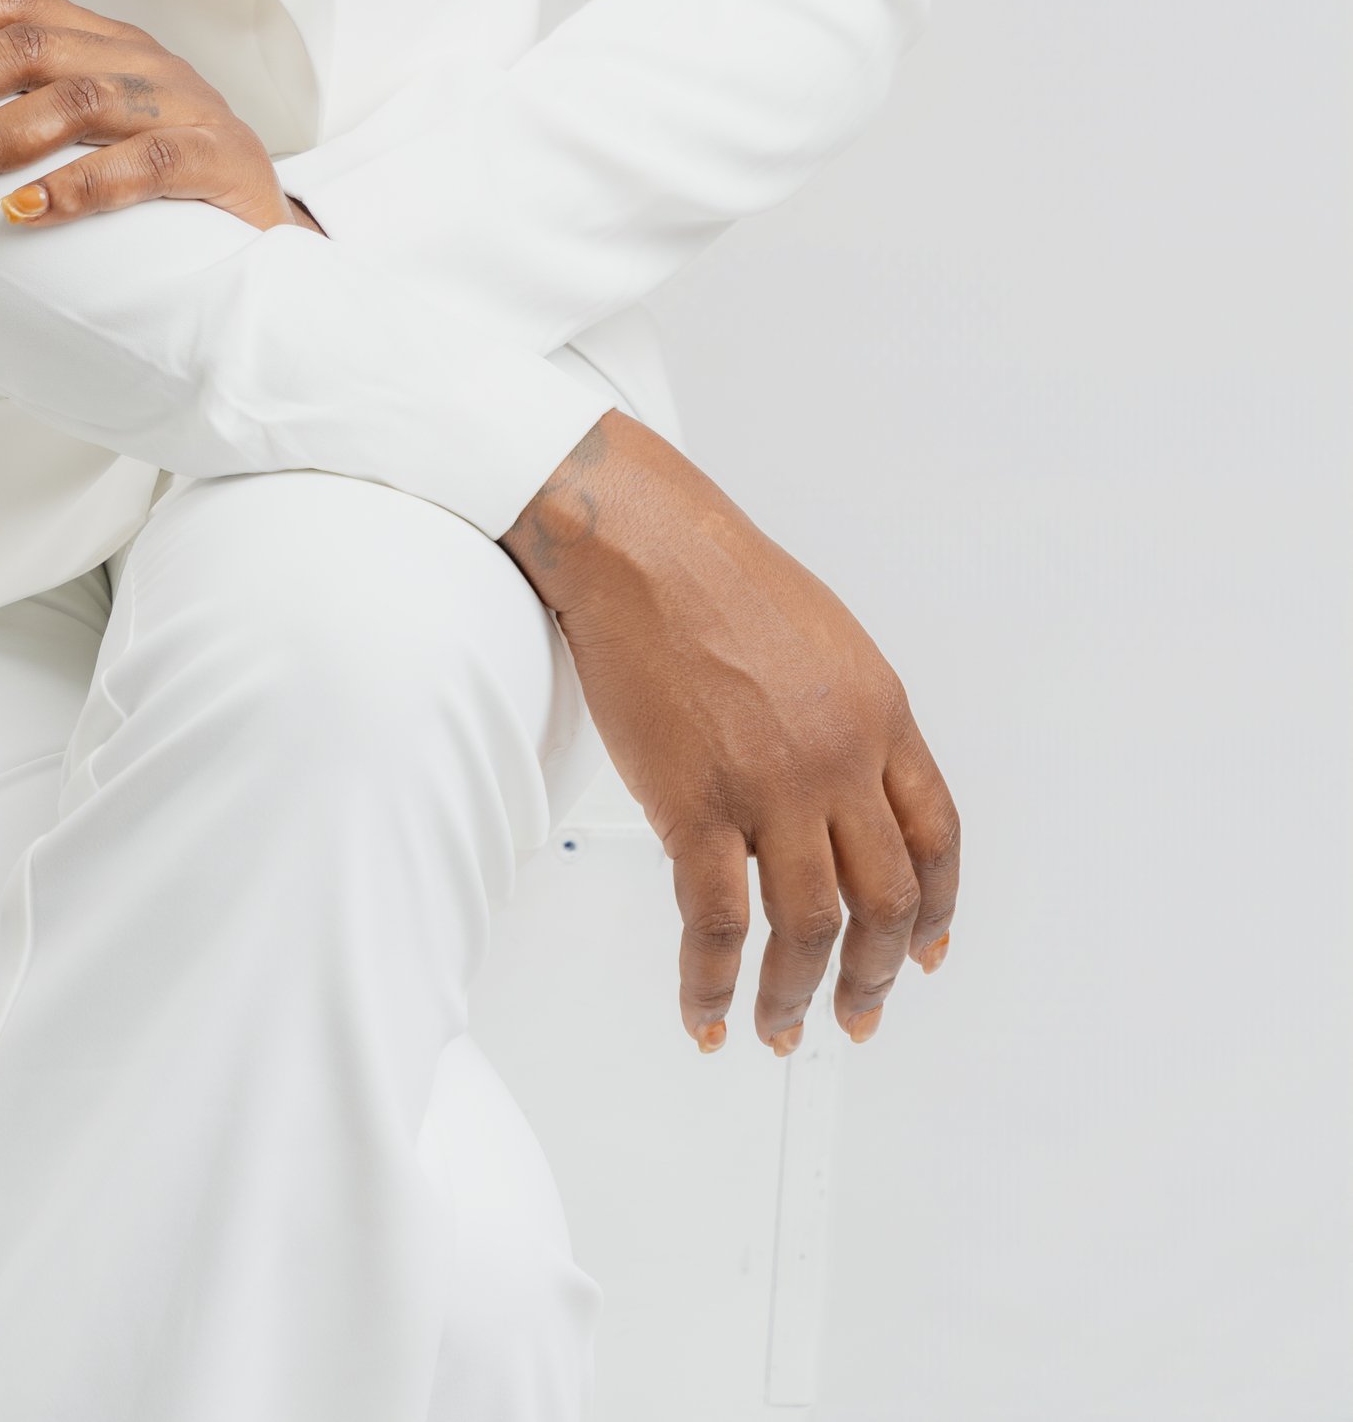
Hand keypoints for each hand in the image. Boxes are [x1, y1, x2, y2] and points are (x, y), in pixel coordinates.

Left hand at [0, 0, 300, 230]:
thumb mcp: (98, 91)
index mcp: (102, 37)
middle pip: (30, 46)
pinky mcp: (217, 161)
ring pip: (77, 101)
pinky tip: (24, 212)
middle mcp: (139, 59)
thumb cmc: (168, 157)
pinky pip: (145, 164)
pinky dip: (80, 186)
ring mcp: (182, 106)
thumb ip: (35, 36)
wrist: (267, 229)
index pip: (10, 1)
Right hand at [505, 412, 958, 1053]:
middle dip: (874, 976)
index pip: (934, 839)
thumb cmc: (715, 576)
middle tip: (858, 1017)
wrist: (641, 546)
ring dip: (798, 995)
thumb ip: (847, 717)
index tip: (927, 954)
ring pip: (808, 928)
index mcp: (880, 714)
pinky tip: (707, 1013)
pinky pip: (716, 924)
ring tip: (783, 1031)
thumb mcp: (824, 639)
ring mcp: (772, 786)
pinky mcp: (697, 805)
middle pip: (882, 901)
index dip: (935, 910)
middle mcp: (840, 758)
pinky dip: (713, 984)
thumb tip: (844, 784)